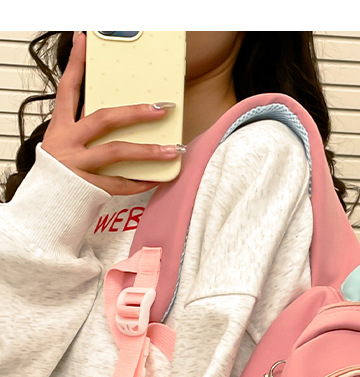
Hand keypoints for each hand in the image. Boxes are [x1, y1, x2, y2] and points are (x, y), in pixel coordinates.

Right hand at [41, 32, 182, 194]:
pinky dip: (140, 182)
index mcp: (60, 128)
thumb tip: (117, 117)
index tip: (84, 40)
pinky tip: (158, 179)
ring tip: (172, 150)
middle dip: (135, 113)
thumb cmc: (59, 175)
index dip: (75, 64)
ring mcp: (77, 166)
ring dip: (147, 151)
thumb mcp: (64, 145)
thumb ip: (84, 130)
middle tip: (161, 108)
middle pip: (103, 119)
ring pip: (116, 152)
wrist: (43, 210)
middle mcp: (67, 143)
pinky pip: (119, 184)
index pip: (67, 89)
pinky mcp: (87, 188)